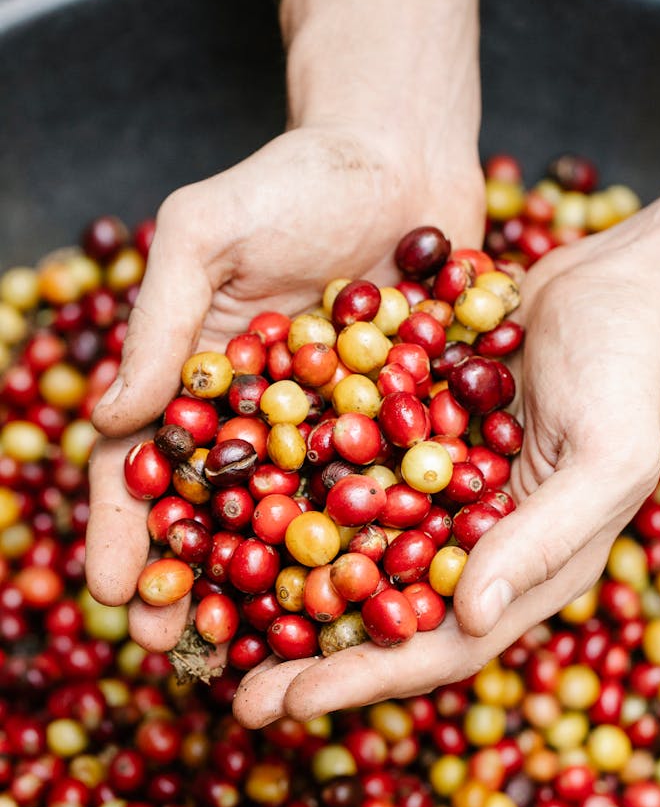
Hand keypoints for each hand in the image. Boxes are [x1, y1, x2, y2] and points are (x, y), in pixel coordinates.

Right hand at [85, 124, 483, 651]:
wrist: (402, 154)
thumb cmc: (292, 178)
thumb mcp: (205, 232)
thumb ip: (161, 322)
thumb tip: (111, 416)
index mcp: (197, 379)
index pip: (145, 465)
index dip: (125, 529)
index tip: (112, 592)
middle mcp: (258, 418)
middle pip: (217, 513)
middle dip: (191, 581)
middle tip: (177, 648)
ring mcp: (330, 428)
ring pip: (297, 522)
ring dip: (275, 589)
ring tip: (265, 652)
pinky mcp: (400, 427)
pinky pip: (382, 495)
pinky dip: (372, 547)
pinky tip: (369, 601)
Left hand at [232, 217, 659, 725]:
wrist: (615, 288)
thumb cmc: (628, 374)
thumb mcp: (607, 458)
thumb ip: (544, 538)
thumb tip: (473, 618)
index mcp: (525, 571)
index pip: (441, 644)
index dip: (368, 677)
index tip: (290, 701)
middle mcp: (473, 546)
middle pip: (385, 616)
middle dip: (313, 658)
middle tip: (237, 695)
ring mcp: (438, 496)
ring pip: (356, 557)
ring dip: (293, 591)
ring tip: (220, 619)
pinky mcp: (412, 445)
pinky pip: (350, 484)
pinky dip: (301, 503)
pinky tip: (240, 512)